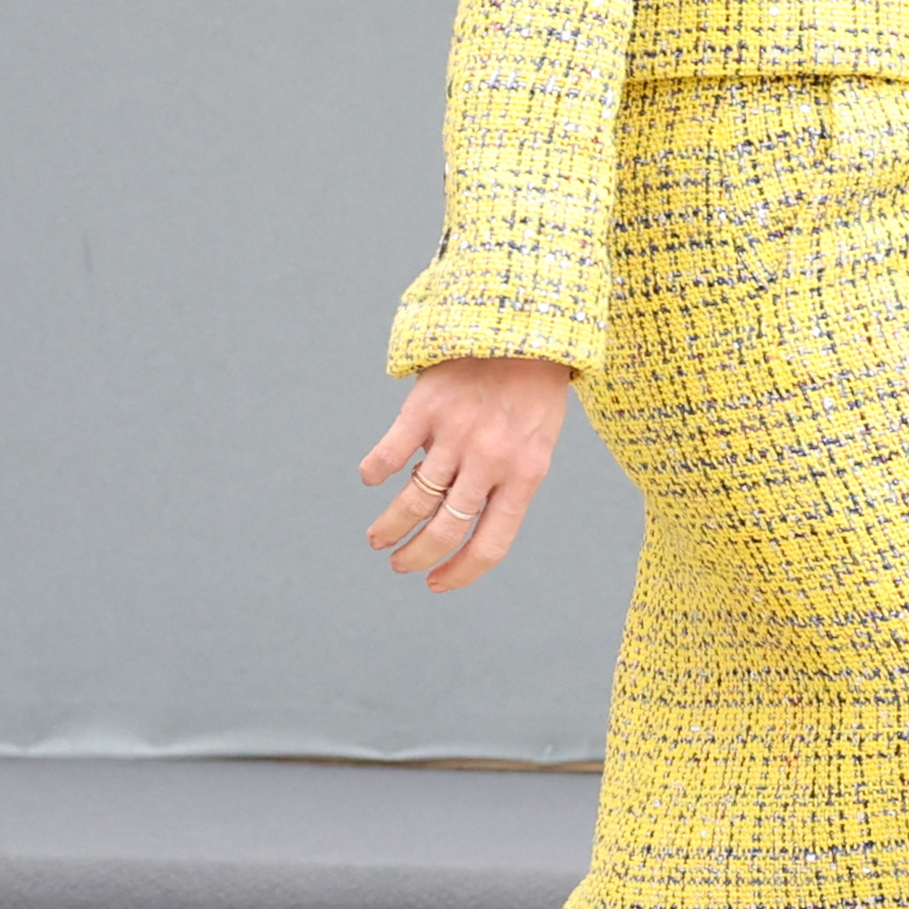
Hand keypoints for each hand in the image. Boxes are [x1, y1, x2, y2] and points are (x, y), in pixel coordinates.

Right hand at [362, 356, 572, 592]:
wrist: (525, 324)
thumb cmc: (534, 389)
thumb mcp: (538, 440)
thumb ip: (507, 479)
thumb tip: (458, 512)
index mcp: (525, 476)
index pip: (490, 544)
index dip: (460, 573)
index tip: (436, 583)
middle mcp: (490, 462)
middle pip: (445, 529)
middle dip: (416, 556)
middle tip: (399, 563)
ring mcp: (456, 435)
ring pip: (413, 500)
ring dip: (389, 527)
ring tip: (378, 537)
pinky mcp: (427, 407)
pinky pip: (391, 452)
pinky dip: (375, 471)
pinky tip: (371, 479)